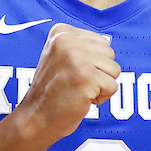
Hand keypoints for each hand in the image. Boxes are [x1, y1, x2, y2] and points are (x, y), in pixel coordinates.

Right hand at [17, 23, 119, 142]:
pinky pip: (113, 86)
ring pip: (114, 69)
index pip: (101, 42)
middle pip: (110, 54)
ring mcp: (75, 58)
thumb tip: (108, 41)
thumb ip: (81, 46)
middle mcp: (66, 40)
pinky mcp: (85, 76)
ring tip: (78, 90)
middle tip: (75, 83)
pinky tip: (81, 99)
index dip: (93, 63)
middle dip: (99, 73)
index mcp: (61, 32)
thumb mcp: (60, 57)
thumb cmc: (53, 90)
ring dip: (101, 85)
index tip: (70, 72)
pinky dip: (101, 98)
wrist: (36, 118)